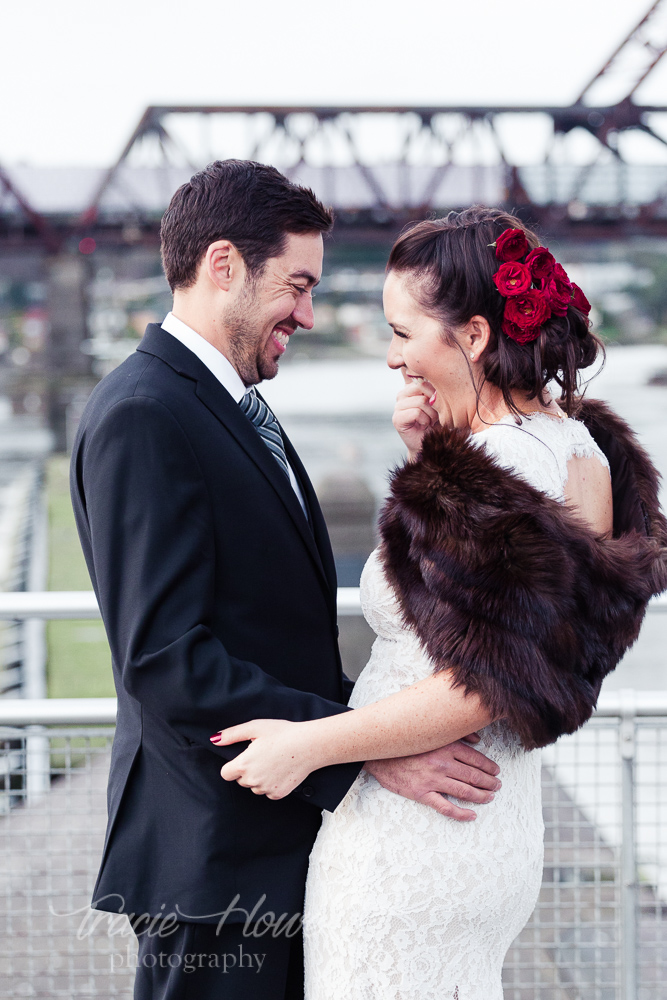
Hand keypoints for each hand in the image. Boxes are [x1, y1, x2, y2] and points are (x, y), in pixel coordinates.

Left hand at [211, 719, 313, 799]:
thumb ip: (231, 735)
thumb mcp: (255, 727)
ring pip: (254, 787)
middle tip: (263, 756)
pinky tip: (281, 770)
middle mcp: (252, 780)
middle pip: (241, 780)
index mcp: (243, 764)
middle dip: (247, 770)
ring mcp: (266, 789)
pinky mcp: (278, 794)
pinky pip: (268, 792)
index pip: (226, 773)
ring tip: (273, 762)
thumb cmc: (282, 733)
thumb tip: (214, 740)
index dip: (233, 765)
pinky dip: (272, 784)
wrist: (309, 745)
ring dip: (259, 778)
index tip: (244, 758)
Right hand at [364, 736, 500, 821]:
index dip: (489, 766)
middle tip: (497, 786)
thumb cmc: (406, 743)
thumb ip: (456, 734)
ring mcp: (433, 780)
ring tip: (490, 798)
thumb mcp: (432, 732)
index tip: (496, 771)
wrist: (379, 754)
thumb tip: (477, 739)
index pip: (475, 758)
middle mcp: (442, 763)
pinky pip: (446, 807)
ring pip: (464, 791)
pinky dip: (461, 813)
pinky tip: (472, 815)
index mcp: (446, 746)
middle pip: (473, 776)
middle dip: (489, 783)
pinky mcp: (422, 793)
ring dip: (481, 796)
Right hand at [393, 372, 438, 458]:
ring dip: (431, 414)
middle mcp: (402, 394)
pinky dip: (425, 420)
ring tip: (431, 421)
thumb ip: (434, 386)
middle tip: (436, 414)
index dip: (434, 388)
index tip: (438, 401)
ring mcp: (398, 406)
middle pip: (422, 387)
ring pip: (421, 401)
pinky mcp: (397, 419)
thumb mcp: (440, 400)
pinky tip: (424, 425)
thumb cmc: (439, 421)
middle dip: (434, 402)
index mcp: (412, 387)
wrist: (433, 443)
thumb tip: (429, 372)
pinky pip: (416, 412)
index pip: (421, 376)